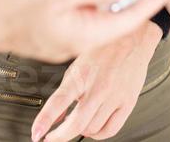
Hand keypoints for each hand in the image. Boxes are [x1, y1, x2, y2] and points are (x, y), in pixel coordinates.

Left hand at [31, 22, 160, 140]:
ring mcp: (114, 97)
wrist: (132, 38)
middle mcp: (98, 87)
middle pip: (76, 123)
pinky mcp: (128, 103)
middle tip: (51, 138)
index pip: (59, 102)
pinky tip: (94, 128)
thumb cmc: (104, 48)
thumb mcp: (77, 64)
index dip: (45, 120)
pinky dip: (99, 134)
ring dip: (81, 131)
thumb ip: (66, 91)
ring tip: (77, 123)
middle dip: (60, 136)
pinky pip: (111, 129)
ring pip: (92, 129)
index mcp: (81, 75)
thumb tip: (56, 115)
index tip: (37, 133)